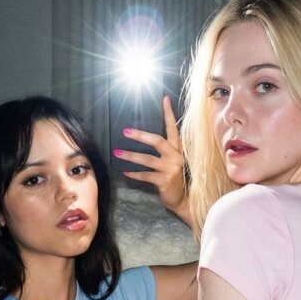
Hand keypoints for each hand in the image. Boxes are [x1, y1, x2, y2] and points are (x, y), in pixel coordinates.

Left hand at [114, 96, 190, 223]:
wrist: (182, 200)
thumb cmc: (174, 178)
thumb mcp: (171, 161)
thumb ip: (164, 150)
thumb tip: (145, 137)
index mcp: (177, 149)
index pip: (173, 128)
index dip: (169, 114)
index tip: (164, 99)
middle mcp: (175, 157)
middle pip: (157, 141)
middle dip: (140, 135)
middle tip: (125, 131)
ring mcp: (171, 169)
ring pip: (148, 159)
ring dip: (131, 156)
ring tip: (118, 153)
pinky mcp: (165, 181)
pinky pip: (146, 176)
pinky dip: (135, 174)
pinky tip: (125, 172)